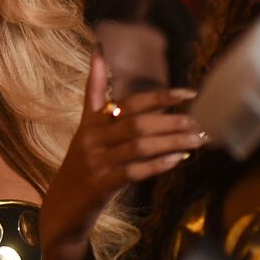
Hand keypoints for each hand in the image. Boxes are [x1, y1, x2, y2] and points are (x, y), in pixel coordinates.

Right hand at [40, 49, 203, 259]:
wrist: (60, 210)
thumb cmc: (81, 166)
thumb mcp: (85, 128)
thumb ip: (94, 93)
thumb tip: (98, 50)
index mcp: (91, 122)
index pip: (130, 102)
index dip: (160, 97)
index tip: (189, 94)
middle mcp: (91, 138)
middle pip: (138, 123)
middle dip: (172, 122)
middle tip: (199, 125)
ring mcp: (94, 161)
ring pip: (139, 146)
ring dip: (171, 142)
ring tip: (196, 142)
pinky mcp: (98, 185)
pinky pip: (133, 171)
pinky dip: (157, 165)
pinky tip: (177, 161)